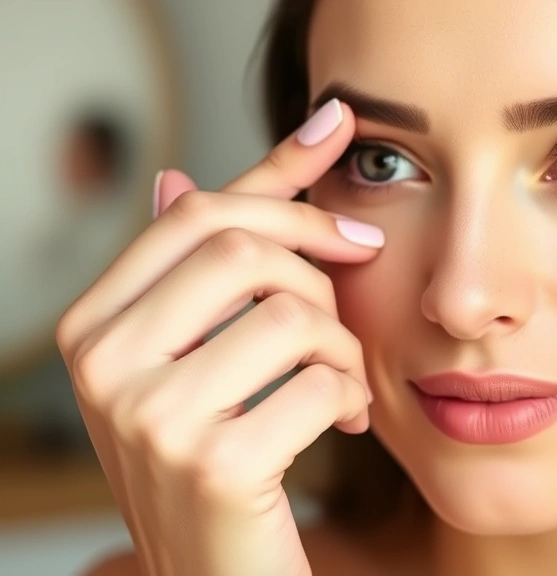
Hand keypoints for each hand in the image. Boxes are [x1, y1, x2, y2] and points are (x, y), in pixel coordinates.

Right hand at [57, 100, 377, 575]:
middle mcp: (103, 367)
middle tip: (343, 323)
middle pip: (245, 249)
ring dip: (345, 348)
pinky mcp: (216, 466)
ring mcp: (152, 418)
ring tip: (344, 383)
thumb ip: (192, 268)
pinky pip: (323, 382)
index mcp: (92, 327)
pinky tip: (346, 423)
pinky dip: (353, 397)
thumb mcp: (190, 359)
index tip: (342, 138)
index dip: (283, 178)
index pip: (197, 213)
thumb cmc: (213, 458)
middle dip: (321, 277)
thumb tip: (179, 173)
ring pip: (293, 315)